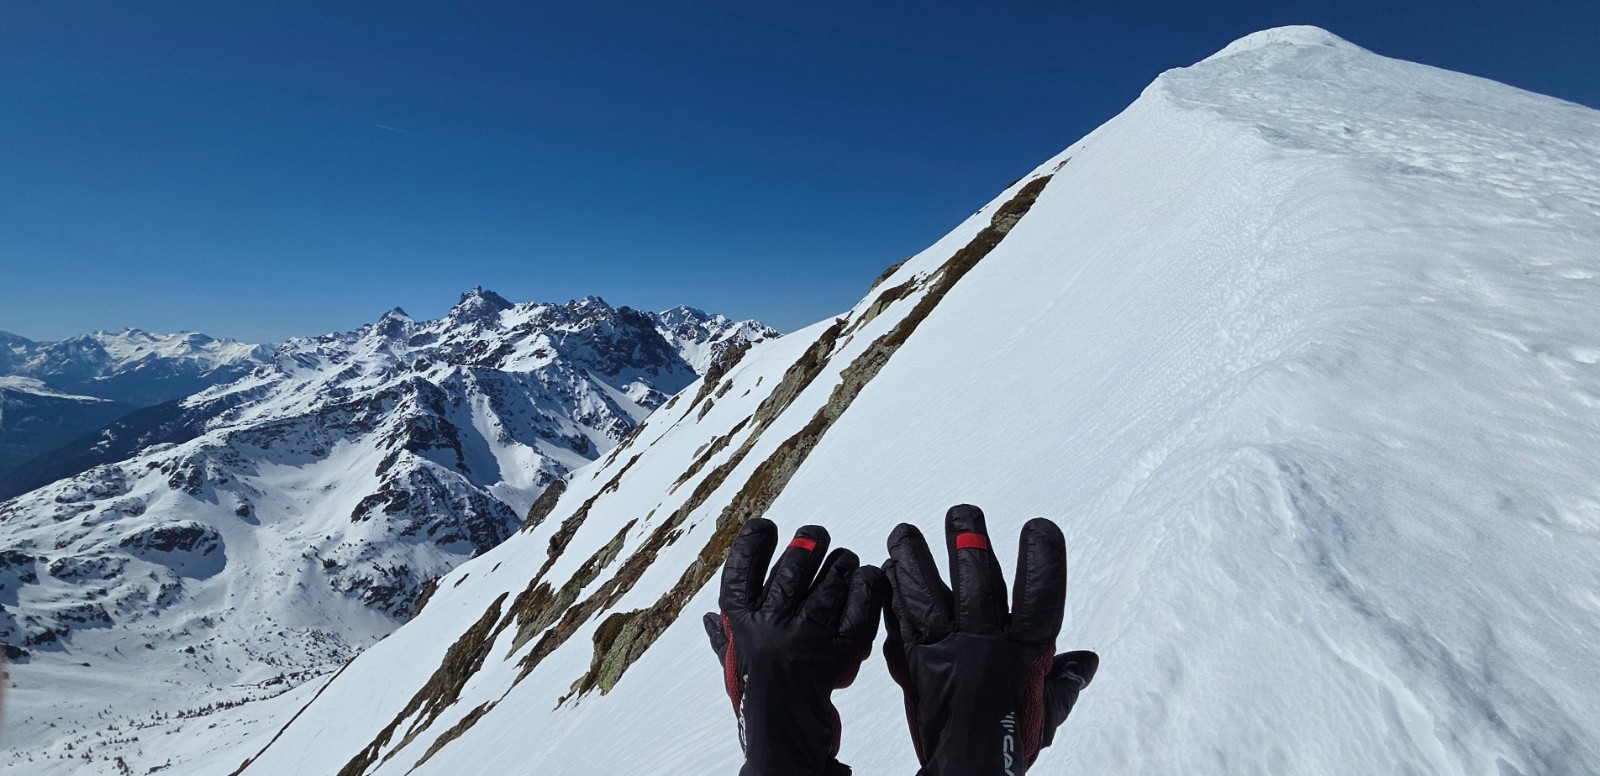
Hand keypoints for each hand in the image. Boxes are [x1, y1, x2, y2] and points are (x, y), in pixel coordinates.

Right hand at [704, 519, 884, 775]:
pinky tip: (869, 578)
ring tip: (845, 562)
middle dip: (810, 542)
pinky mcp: (839, 651)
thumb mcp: (734, 667)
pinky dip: (868, 588)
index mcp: (741, 623)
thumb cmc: (760, 697)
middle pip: (794, 566)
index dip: (753, 543)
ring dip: (843, 564)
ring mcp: (805, 637)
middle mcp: (770, 626)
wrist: (786, 737)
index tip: (765, 527)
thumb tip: (709, 618)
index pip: (741, 569)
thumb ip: (725, 640)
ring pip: (832, 579)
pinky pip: (859, 606)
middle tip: (816, 537)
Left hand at [882, 505, 1097, 774]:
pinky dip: (890, 596)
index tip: (1039, 527)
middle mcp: (983, 647)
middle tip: (962, 513)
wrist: (965, 773)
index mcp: (1023, 656)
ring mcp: (944, 654)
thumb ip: (1061, 684)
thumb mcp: (1045, 716)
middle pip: (977, 580)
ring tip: (905, 533)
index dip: (1042, 560)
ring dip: (914, 559)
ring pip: (926, 593)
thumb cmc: (1007, 744)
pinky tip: (884, 573)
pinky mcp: (913, 665)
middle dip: (968, 540)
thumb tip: (1085, 661)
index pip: (1039, 598)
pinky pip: (898, 620)